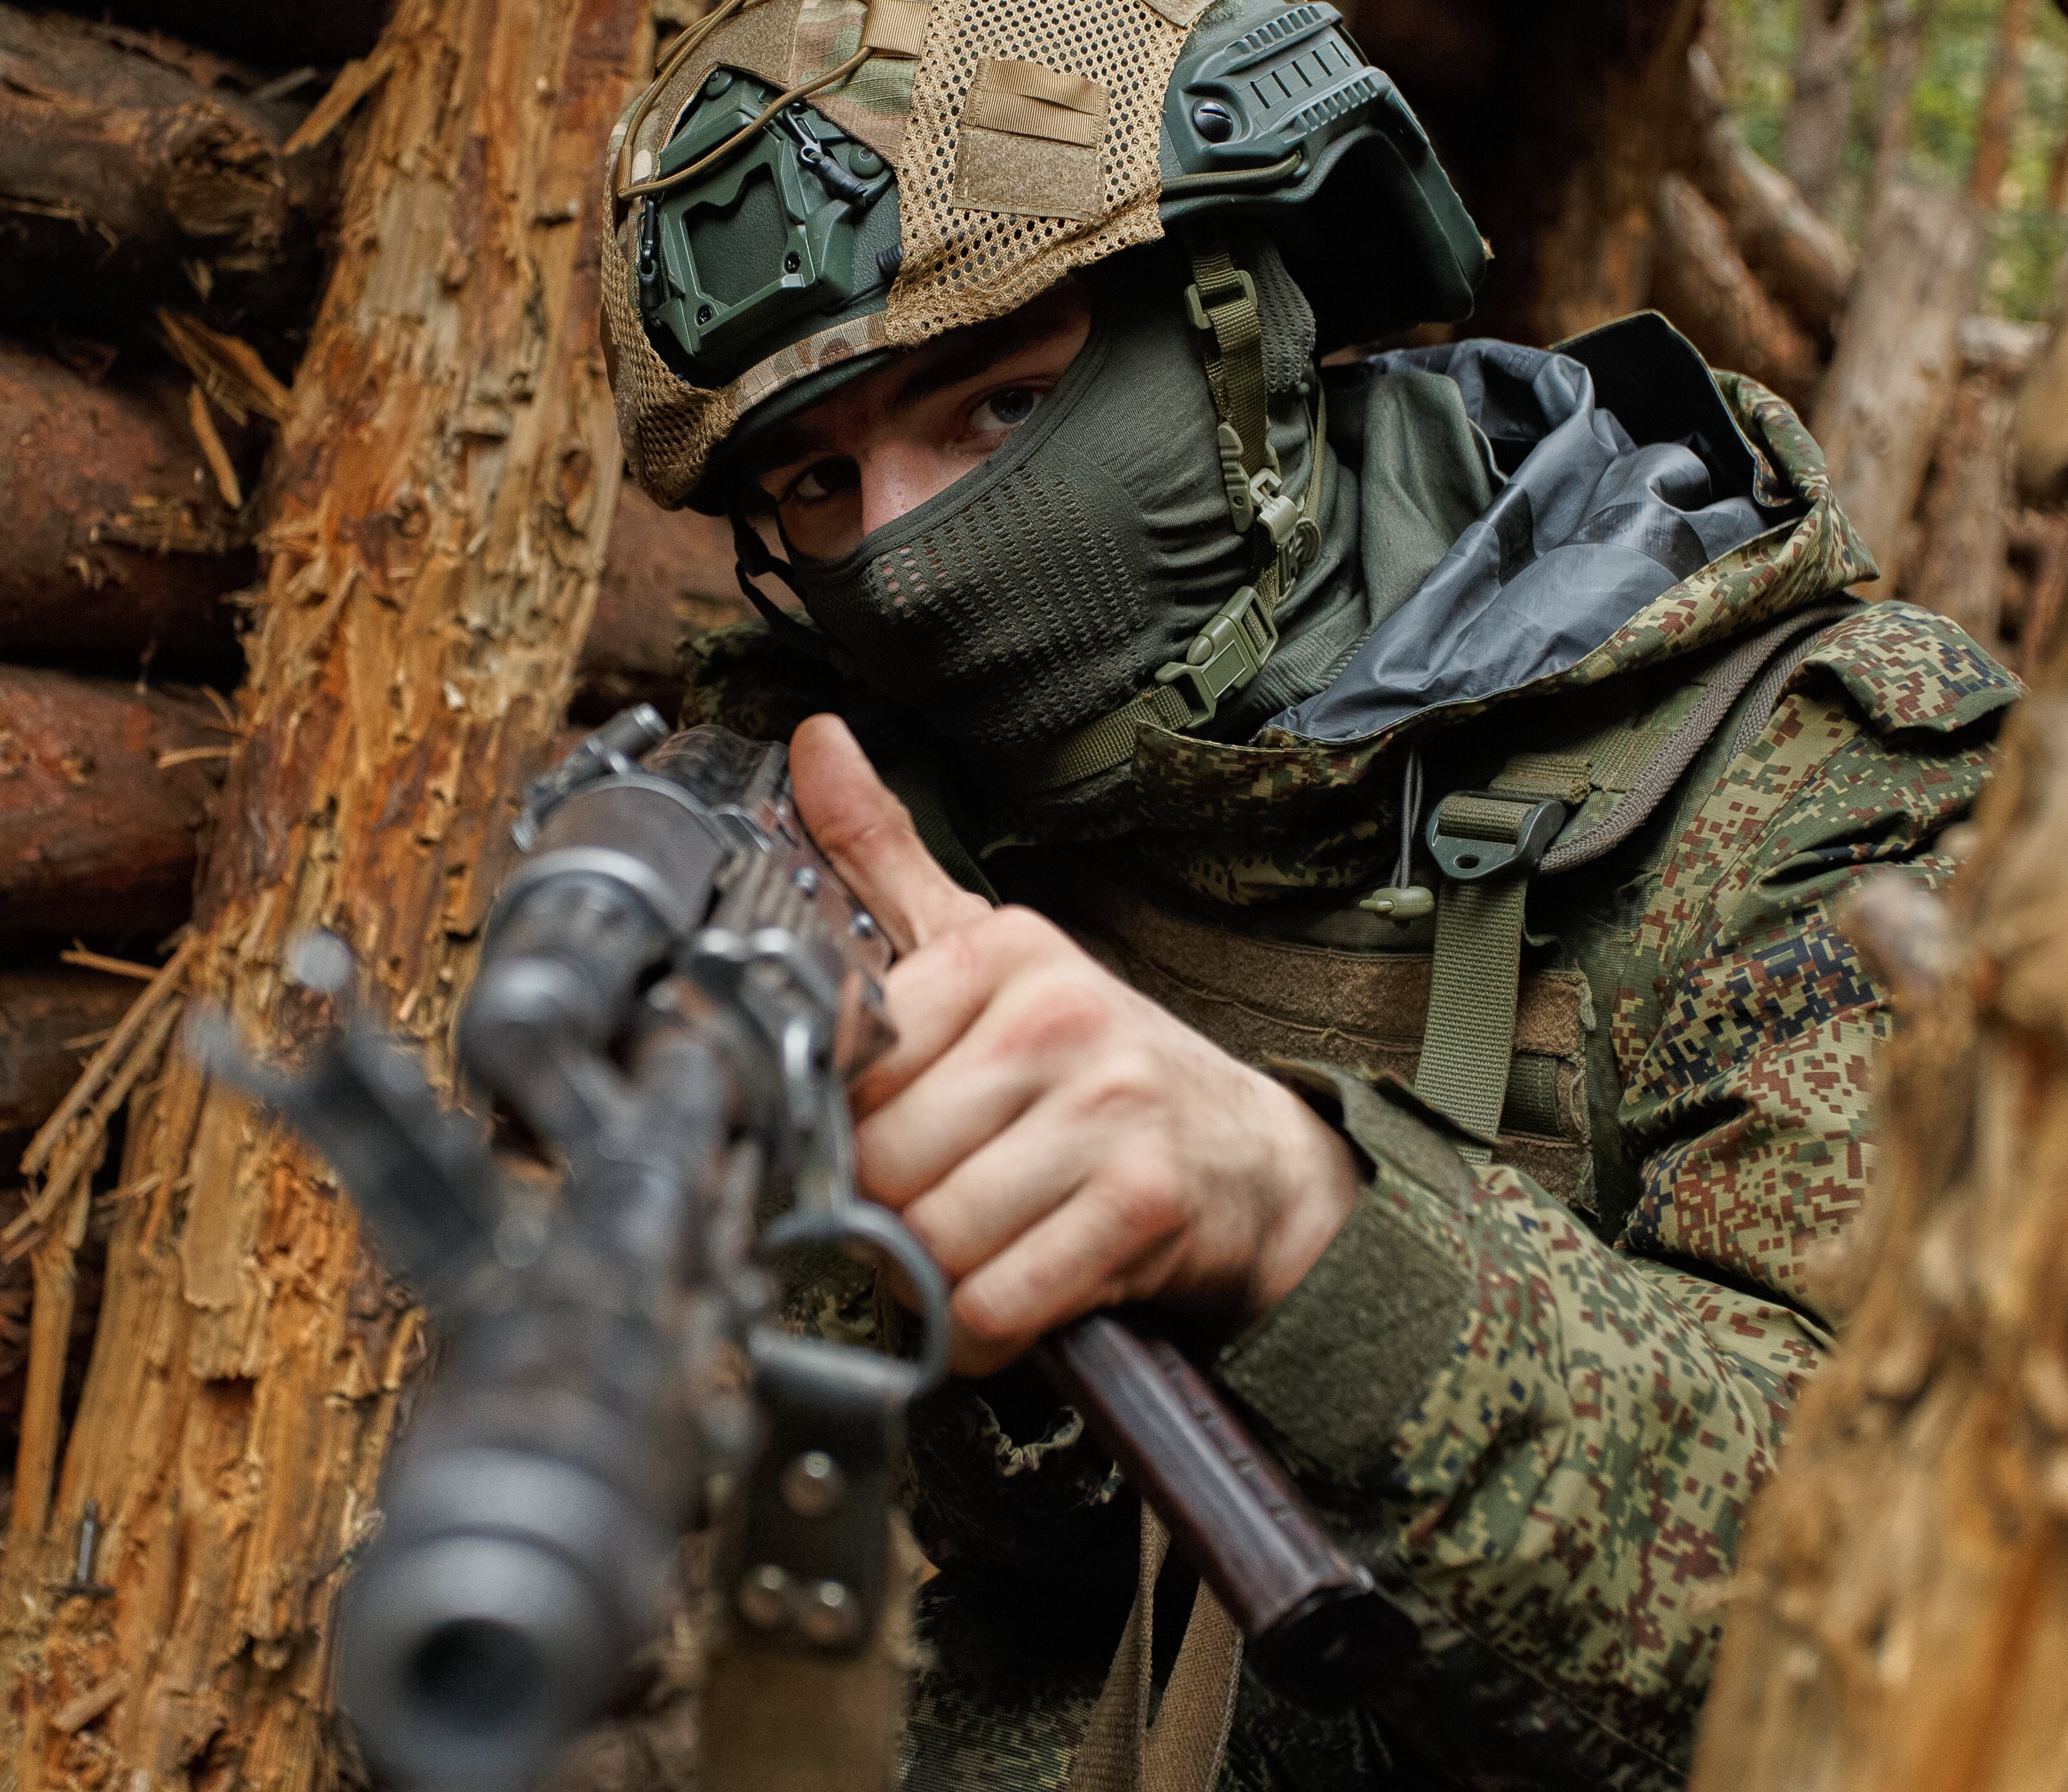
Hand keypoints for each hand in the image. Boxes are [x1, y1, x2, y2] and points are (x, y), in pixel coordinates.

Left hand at [789, 714, 1362, 1376]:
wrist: (1254, 1162)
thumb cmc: (1097, 1068)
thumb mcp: (992, 953)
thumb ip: (884, 859)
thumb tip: (813, 738)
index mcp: (1002, 952)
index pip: (847, 1064)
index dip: (851, 1125)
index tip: (892, 1135)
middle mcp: (1056, 1017)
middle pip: (880, 1164)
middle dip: (891, 1214)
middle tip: (940, 1205)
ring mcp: (1106, 1109)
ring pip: (931, 1240)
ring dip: (939, 1279)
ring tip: (982, 1246)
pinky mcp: (1142, 1203)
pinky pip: (998, 1303)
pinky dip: (989, 1329)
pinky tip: (1017, 1294)